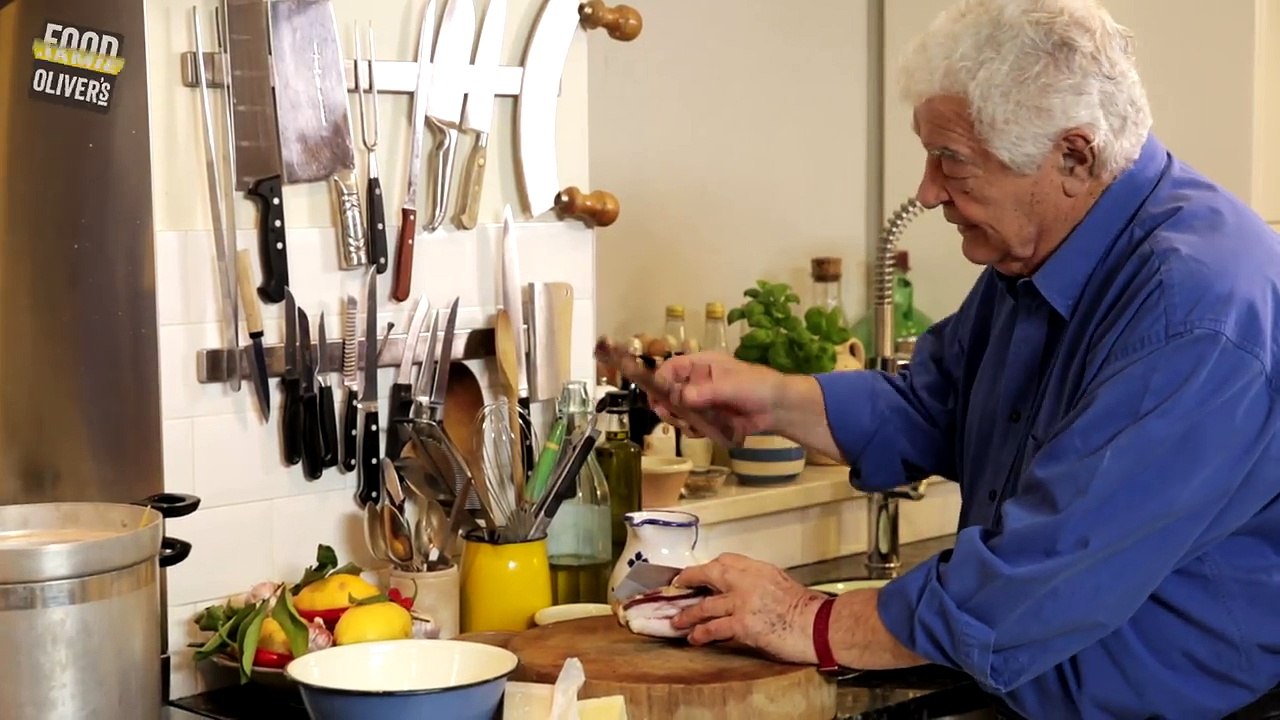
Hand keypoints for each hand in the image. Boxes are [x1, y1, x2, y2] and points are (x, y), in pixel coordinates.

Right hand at [651, 352, 786, 442]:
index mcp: (702, 365)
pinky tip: (701, 432)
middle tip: (670, 416)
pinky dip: (692, 430)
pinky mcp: (709, 419)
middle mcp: (698, 381)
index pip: (672, 367)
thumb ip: (706, 391)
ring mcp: (703, 401)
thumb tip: (681, 398)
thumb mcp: (732, 385)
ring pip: (678, 410)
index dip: (660, 380)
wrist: (779, 408)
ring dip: (680, 420)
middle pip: (670, 391)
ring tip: (691, 426)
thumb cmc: (758, 387)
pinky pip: (692, 424)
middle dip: (667, 405)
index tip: (655, 397)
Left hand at [670, 553, 826, 663]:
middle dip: (689, 579)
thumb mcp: (780, 582)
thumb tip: (740, 591)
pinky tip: (693, 638)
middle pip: (709, 574)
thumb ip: (758, 582)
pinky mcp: (742, 625)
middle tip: (677, 586)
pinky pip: (714, 628)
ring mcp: (742, 602)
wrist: (817, 626)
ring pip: (705, 605)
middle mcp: (747, 581)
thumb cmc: (806, 609)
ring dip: (688, 614)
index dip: (708, 567)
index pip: (726, 560)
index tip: (698, 574)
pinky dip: (701, 634)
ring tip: (677, 621)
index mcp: (759, 569)